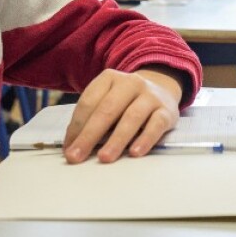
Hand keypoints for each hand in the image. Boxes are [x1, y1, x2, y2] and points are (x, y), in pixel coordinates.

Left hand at [62, 68, 182, 162]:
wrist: (162, 88)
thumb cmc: (126, 101)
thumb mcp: (108, 100)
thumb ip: (92, 118)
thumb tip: (73, 146)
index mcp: (110, 78)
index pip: (89, 102)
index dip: (76, 126)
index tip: (68, 149)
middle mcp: (131, 83)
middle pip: (107, 109)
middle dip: (89, 135)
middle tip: (76, 156)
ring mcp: (150, 95)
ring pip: (132, 117)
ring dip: (116, 139)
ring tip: (104, 158)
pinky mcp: (167, 110)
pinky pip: (156, 125)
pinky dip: (145, 139)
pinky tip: (135, 153)